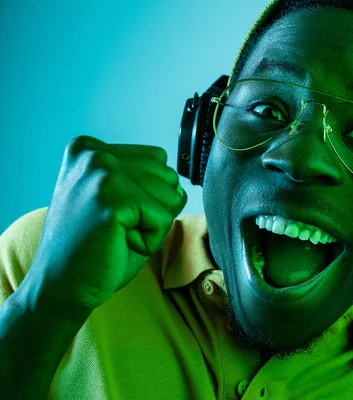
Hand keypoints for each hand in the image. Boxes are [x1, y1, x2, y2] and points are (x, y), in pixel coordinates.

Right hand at [27, 135, 187, 312]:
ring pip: (171, 196)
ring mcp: (101, 172)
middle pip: (168, 176)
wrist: (61, 287)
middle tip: (115, 230)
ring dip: (152, 226)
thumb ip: (147, 180)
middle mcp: (93, 153)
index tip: (112, 215)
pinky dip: (149, 241)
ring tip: (115, 236)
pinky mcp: (111, 198)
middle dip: (153, 211)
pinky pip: (163, 219)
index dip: (148, 197)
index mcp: (90, 148)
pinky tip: (117, 245)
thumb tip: (180, 183)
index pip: (158, 161)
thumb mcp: (122, 200)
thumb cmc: (97, 248)